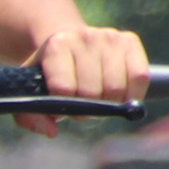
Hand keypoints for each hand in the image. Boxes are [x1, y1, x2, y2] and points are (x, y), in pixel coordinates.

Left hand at [20, 22, 150, 136]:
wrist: (68, 45)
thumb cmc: (50, 74)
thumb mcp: (30, 91)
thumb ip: (29, 116)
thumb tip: (52, 131)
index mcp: (56, 46)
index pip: (64, 89)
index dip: (66, 108)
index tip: (63, 109)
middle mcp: (82, 37)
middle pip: (93, 92)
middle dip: (88, 109)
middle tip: (83, 106)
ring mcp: (107, 36)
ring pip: (117, 88)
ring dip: (110, 104)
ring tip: (98, 99)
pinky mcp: (129, 40)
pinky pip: (140, 77)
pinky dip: (133, 95)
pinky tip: (122, 97)